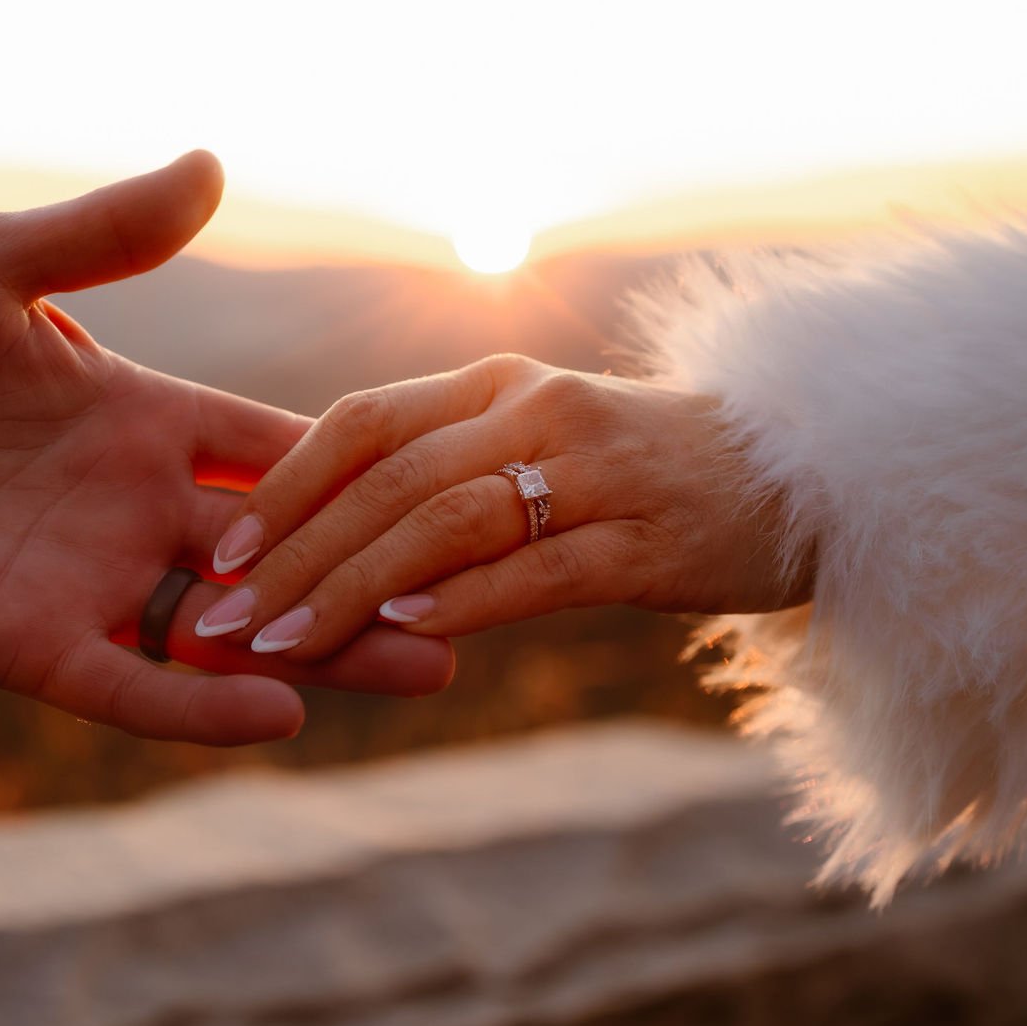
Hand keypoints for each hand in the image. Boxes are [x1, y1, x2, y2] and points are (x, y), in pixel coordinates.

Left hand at [0, 152, 453, 743]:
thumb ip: (107, 233)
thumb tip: (215, 161)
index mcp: (142, 421)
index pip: (278, 452)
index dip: (360, 470)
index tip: (458, 478)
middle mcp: (133, 509)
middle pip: (284, 552)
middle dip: (375, 575)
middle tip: (476, 601)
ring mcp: (88, 581)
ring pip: (231, 632)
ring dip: (324, 650)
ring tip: (427, 665)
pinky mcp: (27, 642)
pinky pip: (132, 684)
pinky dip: (202, 706)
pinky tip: (284, 714)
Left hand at [189, 354, 812, 660]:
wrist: (805, 475)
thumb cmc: (641, 468)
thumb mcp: (537, 436)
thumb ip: (444, 462)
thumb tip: (327, 527)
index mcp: (496, 383)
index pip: (362, 421)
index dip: (284, 485)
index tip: (221, 550)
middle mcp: (538, 411)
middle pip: (387, 480)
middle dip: (294, 554)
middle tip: (224, 619)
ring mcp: (595, 473)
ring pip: (445, 524)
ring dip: (353, 586)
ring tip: (285, 641)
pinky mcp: (646, 541)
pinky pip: (536, 568)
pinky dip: (464, 600)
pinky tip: (404, 631)